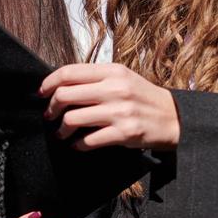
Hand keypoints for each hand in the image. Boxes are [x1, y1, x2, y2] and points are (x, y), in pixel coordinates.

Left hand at [40, 63, 180, 149]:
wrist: (175, 118)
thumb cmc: (143, 98)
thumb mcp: (123, 78)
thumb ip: (96, 79)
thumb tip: (61, 85)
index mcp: (112, 72)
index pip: (69, 72)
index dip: (49, 83)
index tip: (42, 93)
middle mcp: (115, 89)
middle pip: (64, 95)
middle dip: (51, 108)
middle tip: (50, 116)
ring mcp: (120, 111)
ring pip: (72, 119)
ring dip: (61, 129)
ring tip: (62, 133)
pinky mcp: (124, 133)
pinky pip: (88, 140)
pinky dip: (78, 145)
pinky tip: (78, 145)